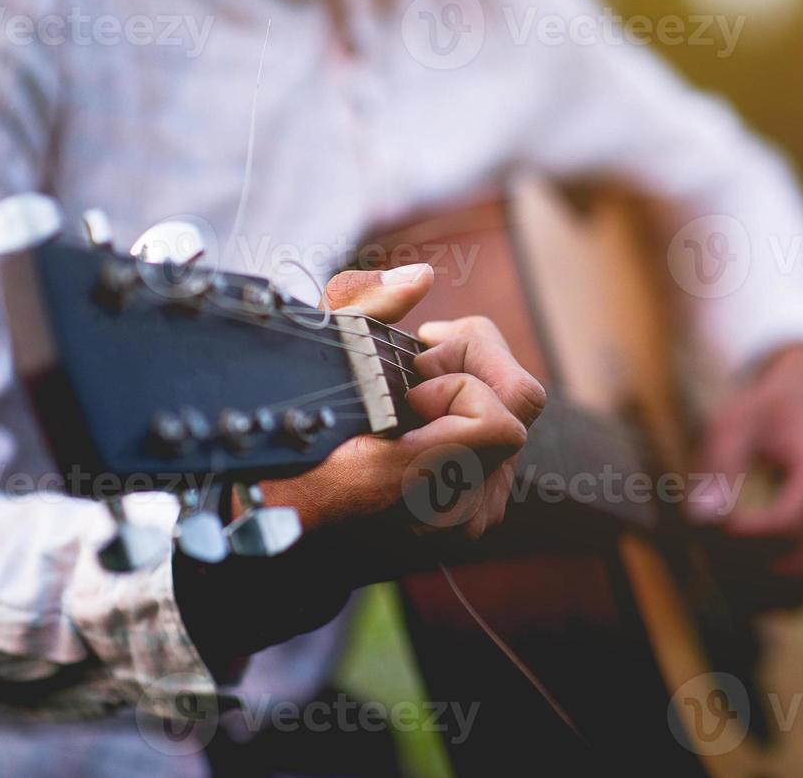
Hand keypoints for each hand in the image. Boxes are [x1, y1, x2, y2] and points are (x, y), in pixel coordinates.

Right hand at [181, 264, 544, 664]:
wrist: (281, 523)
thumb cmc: (289, 436)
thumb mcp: (313, 355)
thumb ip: (365, 307)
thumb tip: (419, 279)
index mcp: (413, 483)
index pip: (499, 424)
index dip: (462, 377)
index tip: (413, 373)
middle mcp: (452, 510)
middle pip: (521, 405)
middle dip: (473, 363)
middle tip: (420, 364)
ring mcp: (469, 518)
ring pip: (515, 420)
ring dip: (470, 388)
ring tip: (415, 391)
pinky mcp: (477, 515)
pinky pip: (503, 446)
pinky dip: (471, 414)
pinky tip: (425, 416)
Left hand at [687, 345, 802, 608]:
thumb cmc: (769, 409)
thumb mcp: (737, 424)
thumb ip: (720, 471)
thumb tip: (702, 522)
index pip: (787, 528)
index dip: (738, 540)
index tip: (700, 527)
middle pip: (793, 570)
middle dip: (739, 569)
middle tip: (699, 547)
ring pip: (800, 592)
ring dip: (751, 589)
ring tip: (713, 559)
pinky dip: (768, 592)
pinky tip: (736, 568)